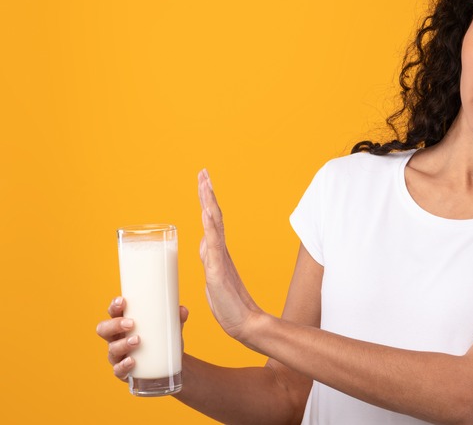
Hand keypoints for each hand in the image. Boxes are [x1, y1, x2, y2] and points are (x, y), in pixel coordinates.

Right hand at [96, 297, 188, 380]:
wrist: (166, 367)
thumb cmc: (161, 341)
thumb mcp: (170, 329)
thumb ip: (176, 319)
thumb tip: (182, 310)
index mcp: (123, 324)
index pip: (113, 312)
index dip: (114, 306)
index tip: (123, 301)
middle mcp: (116, 339)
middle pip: (104, 329)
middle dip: (115, 324)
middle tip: (131, 323)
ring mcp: (117, 356)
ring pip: (112, 349)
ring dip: (123, 344)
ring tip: (137, 340)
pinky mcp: (122, 371)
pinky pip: (118, 369)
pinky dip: (124, 365)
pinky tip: (132, 361)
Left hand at [197, 169, 262, 340]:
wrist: (246, 324)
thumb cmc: (230, 306)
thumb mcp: (213, 277)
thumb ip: (210, 258)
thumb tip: (204, 242)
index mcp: (217, 253)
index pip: (210, 220)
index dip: (206, 200)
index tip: (203, 181)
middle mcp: (219, 252)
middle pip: (213, 216)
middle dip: (207, 193)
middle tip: (203, 172)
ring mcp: (220, 260)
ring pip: (214, 226)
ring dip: (208, 203)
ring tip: (204, 183)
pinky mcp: (219, 271)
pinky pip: (214, 245)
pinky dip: (210, 227)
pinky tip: (207, 213)